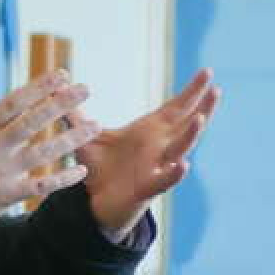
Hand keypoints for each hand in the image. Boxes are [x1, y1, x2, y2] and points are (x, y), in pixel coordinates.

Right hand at [0, 68, 100, 239]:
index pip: (13, 102)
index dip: (39, 87)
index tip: (61, 74)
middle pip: (33, 121)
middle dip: (61, 104)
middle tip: (86, 89)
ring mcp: (1, 173)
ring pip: (43, 152)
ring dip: (71, 139)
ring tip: (95, 127)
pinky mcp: (6, 196)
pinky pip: (40, 186)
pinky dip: (62, 179)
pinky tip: (81, 170)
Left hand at [72, 68, 219, 236]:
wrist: (95, 204)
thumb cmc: (100, 168)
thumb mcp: (88, 137)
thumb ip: (76, 114)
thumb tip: (59, 86)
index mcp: (151, 131)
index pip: (177, 107)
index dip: (192, 91)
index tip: (207, 71)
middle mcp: (159, 147)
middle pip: (187, 124)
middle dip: (202, 106)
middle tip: (215, 88)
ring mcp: (157, 167)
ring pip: (180, 149)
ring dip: (191, 135)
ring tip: (201, 118)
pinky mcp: (147, 188)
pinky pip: (164, 180)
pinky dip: (174, 173)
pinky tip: (183, 165)